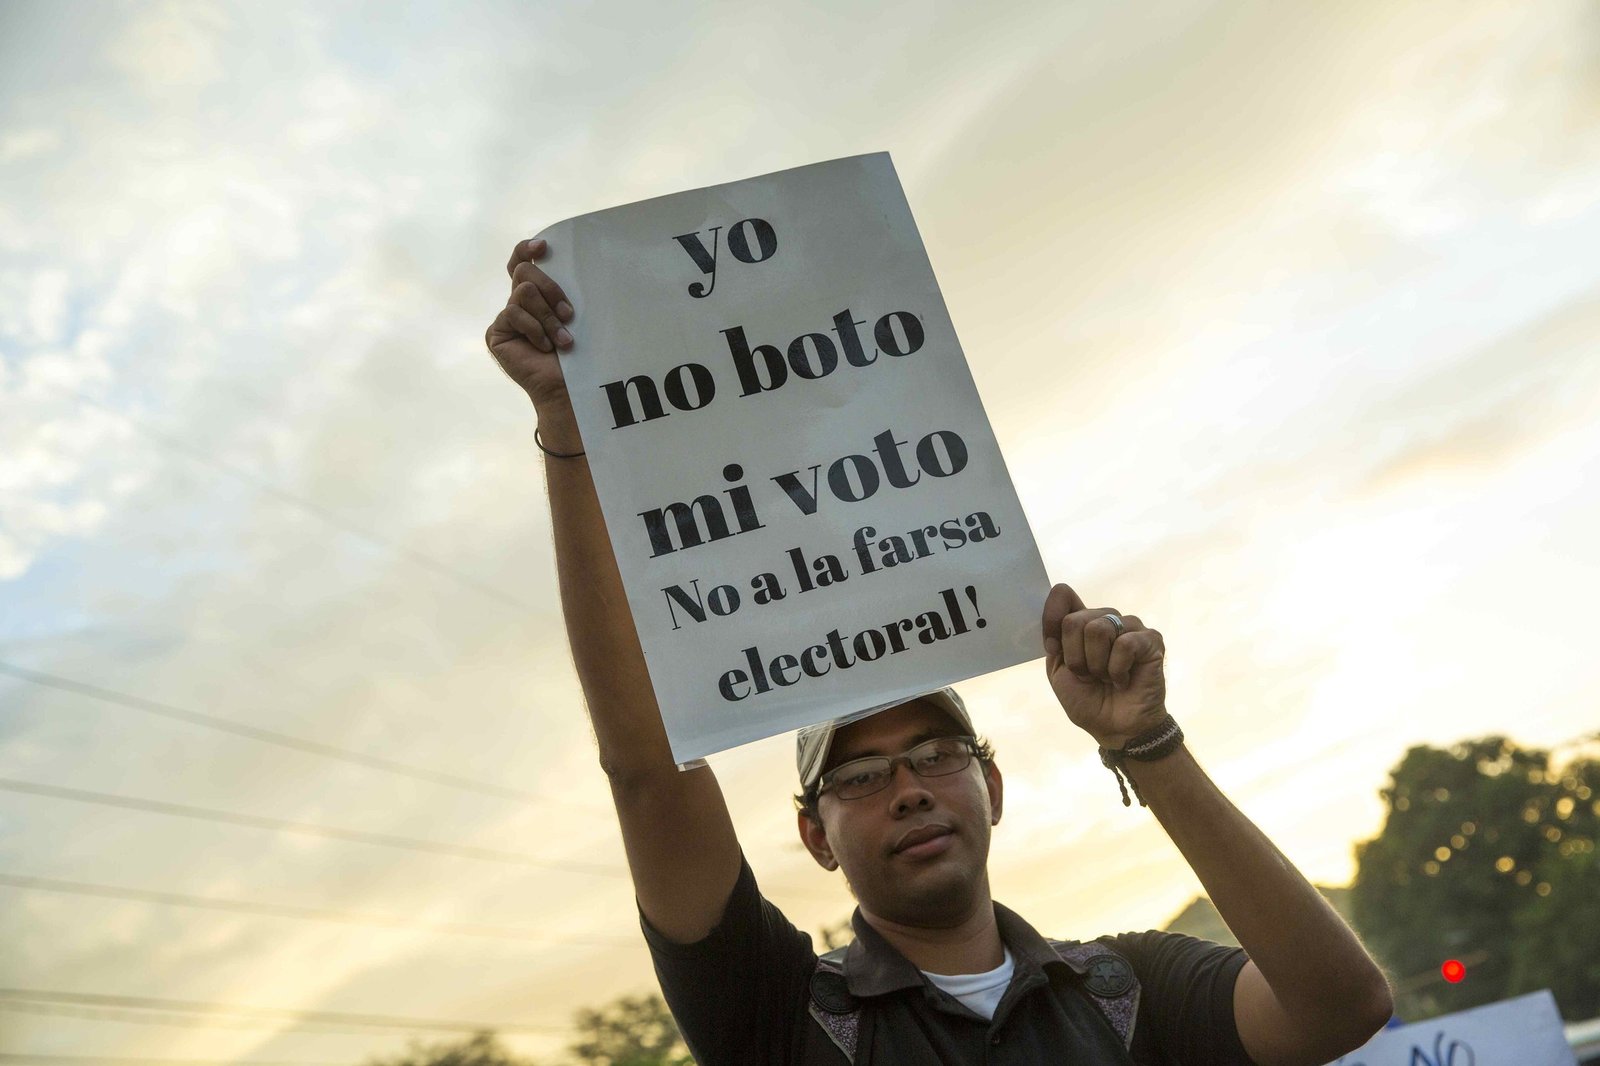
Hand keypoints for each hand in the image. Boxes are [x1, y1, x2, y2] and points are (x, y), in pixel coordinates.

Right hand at [485, 238, 576, 415]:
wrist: (568, 388)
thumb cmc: (578, 354)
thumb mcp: (573, 315)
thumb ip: (561, 291)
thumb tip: (563, 262)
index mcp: (536, 294)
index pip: (522, 261)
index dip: (527, 249)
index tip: (544, 247)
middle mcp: (518, 303)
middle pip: (524, 271)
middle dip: (551, 288)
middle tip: (569, 314)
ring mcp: (506, 318)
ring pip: (523, 292)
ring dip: (547, 316)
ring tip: (562, 340)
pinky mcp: (496, 333)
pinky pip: (513, 313)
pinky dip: (534, 329)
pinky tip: (544, 346)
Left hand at [1041, 583, 1166, 748]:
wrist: (1116, 728)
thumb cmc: (1089, 700)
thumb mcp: (1059, 671)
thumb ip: (1055, 640)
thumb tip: (1058, 619)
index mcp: (1082, 622)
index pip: (1063, 595)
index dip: (1051, 618)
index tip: (1052, 647)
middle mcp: (1106, 618)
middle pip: (1075, 620)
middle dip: (1075, 658)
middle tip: (1089, 676)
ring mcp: (1130, 627)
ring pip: (1098, 629)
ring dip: (1096, 664)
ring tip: (1107, 677)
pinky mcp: (1151, 640)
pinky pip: (1124, 644)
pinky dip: (1117, 670)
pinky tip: (1124, 680)